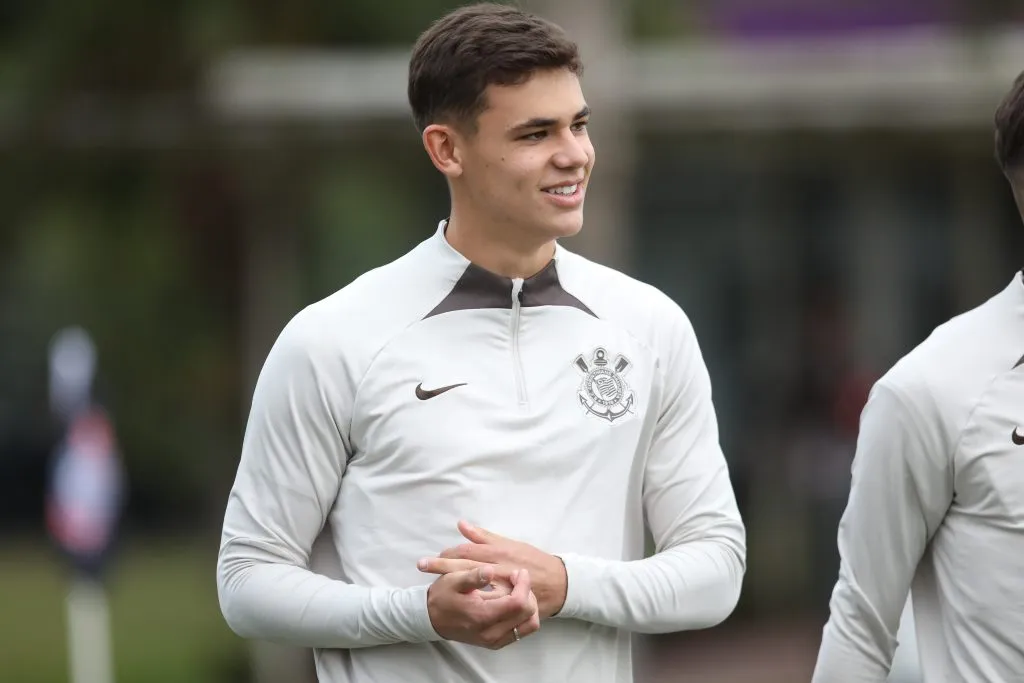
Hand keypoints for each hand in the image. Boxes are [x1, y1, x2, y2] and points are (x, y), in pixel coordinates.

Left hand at [419, 521, 567, 618]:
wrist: (556, 582)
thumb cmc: (531, 559)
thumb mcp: (509, 544)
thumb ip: (484, 536)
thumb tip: (461, 524)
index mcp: (497, 552)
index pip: (466, 550)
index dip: (448, 552)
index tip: (434, 556)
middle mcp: (497, 567)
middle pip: (464, 565)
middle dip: (441, 566)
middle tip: (421, 565)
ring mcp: (500, 586)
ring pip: (472, 584)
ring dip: (452, 583)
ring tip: (432, 587)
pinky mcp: (505, 601)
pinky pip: (485, 601)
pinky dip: (471, 599)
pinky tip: (458, 601)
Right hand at [426, 564, 539, 649]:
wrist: (430, 619)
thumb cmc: (442, 597)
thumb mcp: (453, 580)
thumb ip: (473, 576)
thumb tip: (490, 570)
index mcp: (483, 616)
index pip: (518, 603)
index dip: (523, 585)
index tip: (518, 572)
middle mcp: (492, 633)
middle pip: (528, 614)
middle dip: (528, 592)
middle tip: (517, 578)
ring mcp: (495, 641)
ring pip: (529, 625)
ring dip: (529, 605)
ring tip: (517, 590)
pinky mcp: (496, 643)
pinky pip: (522, 631)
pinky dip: (524, 615)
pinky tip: (512, 601)